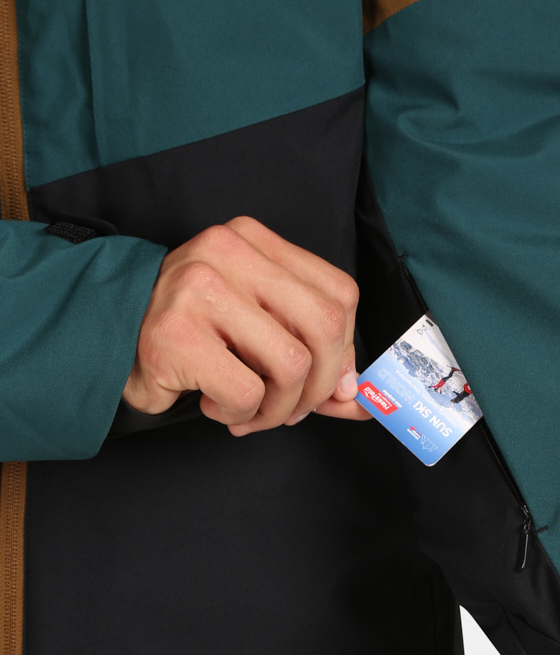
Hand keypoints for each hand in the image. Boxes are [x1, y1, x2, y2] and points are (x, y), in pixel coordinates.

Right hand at [123, 216, 371, 433]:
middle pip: (324, 327)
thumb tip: (358, 397)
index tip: (323, 382)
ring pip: (291, 364)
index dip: (343, 350)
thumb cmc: (194, 335)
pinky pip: (247, 391)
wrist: (106, 339)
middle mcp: (228, 251)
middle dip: (317, 387)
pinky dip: (241, 413)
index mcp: (255, 241)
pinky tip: (215, 404)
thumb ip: (314, 358)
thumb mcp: (259, 329)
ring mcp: (199, 288)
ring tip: (251, 412)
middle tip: (290, 410)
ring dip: (277, 408)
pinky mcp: (176, 333)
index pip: (339, 294)